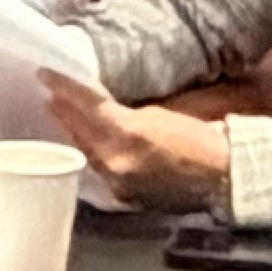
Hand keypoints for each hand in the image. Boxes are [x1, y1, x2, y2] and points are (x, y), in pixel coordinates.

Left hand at [38, 71, 228, 208]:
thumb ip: (124, 114)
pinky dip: (91, 153)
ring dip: (74, 132)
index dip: (65, 89)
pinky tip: (86, 142)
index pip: (87, 106)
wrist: (225, 178)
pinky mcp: (123, 196)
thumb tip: (99, 109)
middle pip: (80, 131)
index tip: (46, 74)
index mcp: (128, 134)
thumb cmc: (201, 139)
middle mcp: (116, 161)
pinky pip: (99, 169)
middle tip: (50, 92)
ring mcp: (117, 182)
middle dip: (65, 111)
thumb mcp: (160, 115)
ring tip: (61, 113)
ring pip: (86, 152)